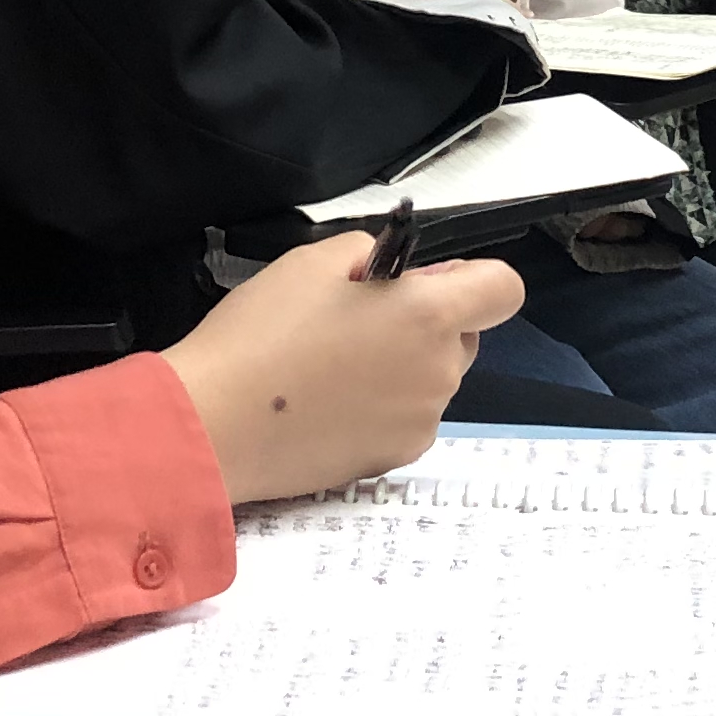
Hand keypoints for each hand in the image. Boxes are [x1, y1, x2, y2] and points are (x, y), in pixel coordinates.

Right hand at [154, 233, 520, 504]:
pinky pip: (405, 418)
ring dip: (400, 368)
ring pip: (430, 379)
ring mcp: (420, 421)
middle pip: (463, 337)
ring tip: (330, 366)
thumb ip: (372, 257)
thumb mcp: (311, 262)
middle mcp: (438, 372)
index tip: (428, 283)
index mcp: (428, 315)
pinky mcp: (393, 458)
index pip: (503, 289)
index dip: (472, 280)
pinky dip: (380, 408)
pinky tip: (327, 404)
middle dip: (426, 324)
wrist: (211, 423)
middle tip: (357, 322)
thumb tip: (394, 277)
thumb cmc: (258, 337)